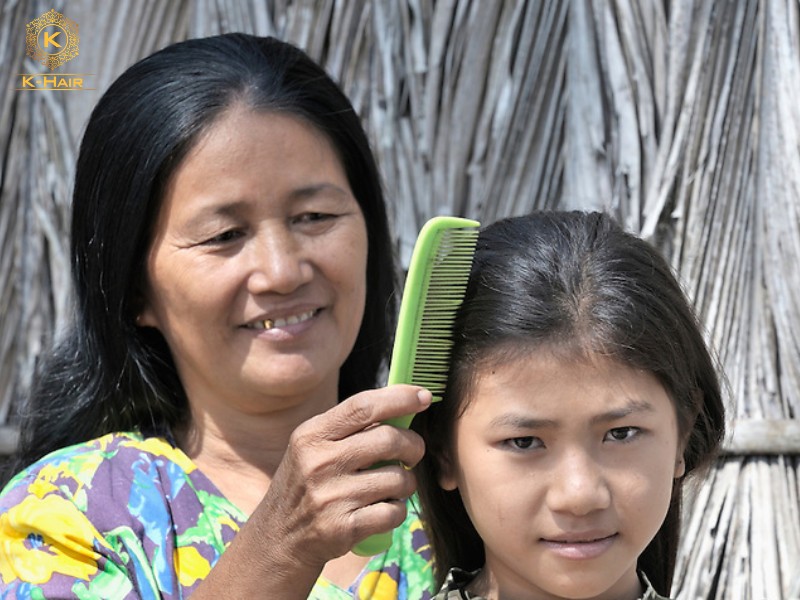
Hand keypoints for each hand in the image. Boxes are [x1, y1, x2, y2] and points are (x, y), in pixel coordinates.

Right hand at [255, 385, 431, 567]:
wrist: (279, 538)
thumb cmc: (307, 484)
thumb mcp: (313, 448)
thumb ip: (349, 428)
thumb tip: (402, 403)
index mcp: (311, 435)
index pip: (363, 406)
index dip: (400, 398)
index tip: (424, 396)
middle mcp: (319, 463)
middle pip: (389, 440)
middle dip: (413, 445)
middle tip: (414, 452)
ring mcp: (331, 497)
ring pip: (398, 478)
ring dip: (406, 482)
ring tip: (392, 486)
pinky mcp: (343, 528)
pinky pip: (394, 511)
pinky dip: (397, 510)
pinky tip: (384, 509)